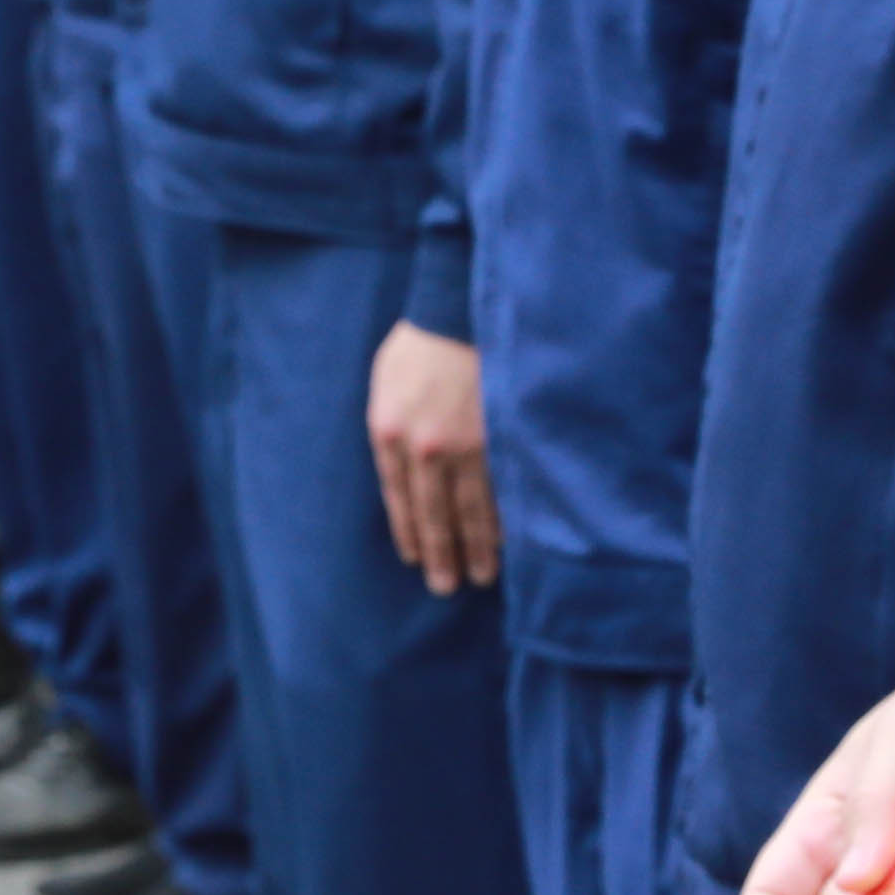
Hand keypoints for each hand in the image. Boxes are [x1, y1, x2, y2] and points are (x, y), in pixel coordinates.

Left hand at [364, 325, 492, 592]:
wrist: (459, 308)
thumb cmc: (421, 342)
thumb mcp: (384, 382)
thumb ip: (391, 426)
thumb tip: (400, 466)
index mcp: (388, 433)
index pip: (399, 499)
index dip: (409, 532)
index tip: (416, 558)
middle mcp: (424, 448)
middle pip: (433, 515)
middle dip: (441, 554)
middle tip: (446, 586)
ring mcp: (464, 446)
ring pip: (471, 511)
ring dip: (477, 548)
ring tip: (482, 576)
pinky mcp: (498, 439)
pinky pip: (501, 490)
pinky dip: (505, 518)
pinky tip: (511, 541)